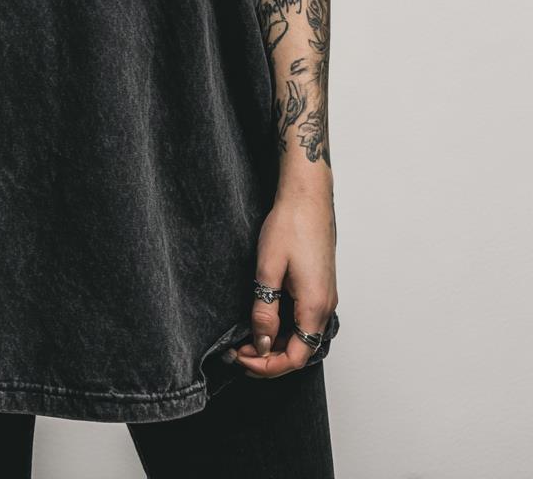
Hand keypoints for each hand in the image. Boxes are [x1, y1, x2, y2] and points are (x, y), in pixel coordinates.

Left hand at [231, 188, 337, 378]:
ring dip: (276, 343)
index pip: (295, 357)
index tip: (241, 358)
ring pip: (302, 336)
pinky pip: (304, 319)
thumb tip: (262, 343)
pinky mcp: (320, 286)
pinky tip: (264, 319)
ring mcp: (325, 296)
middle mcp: (326, 306)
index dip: (267, 366)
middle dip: (268, 358)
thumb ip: (265, 310)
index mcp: (315, 306)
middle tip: (238, 351)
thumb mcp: (268, 269)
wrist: (307, 197)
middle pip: (300, 350)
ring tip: (246, 338)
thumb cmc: (290, 225)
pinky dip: (284, 328)